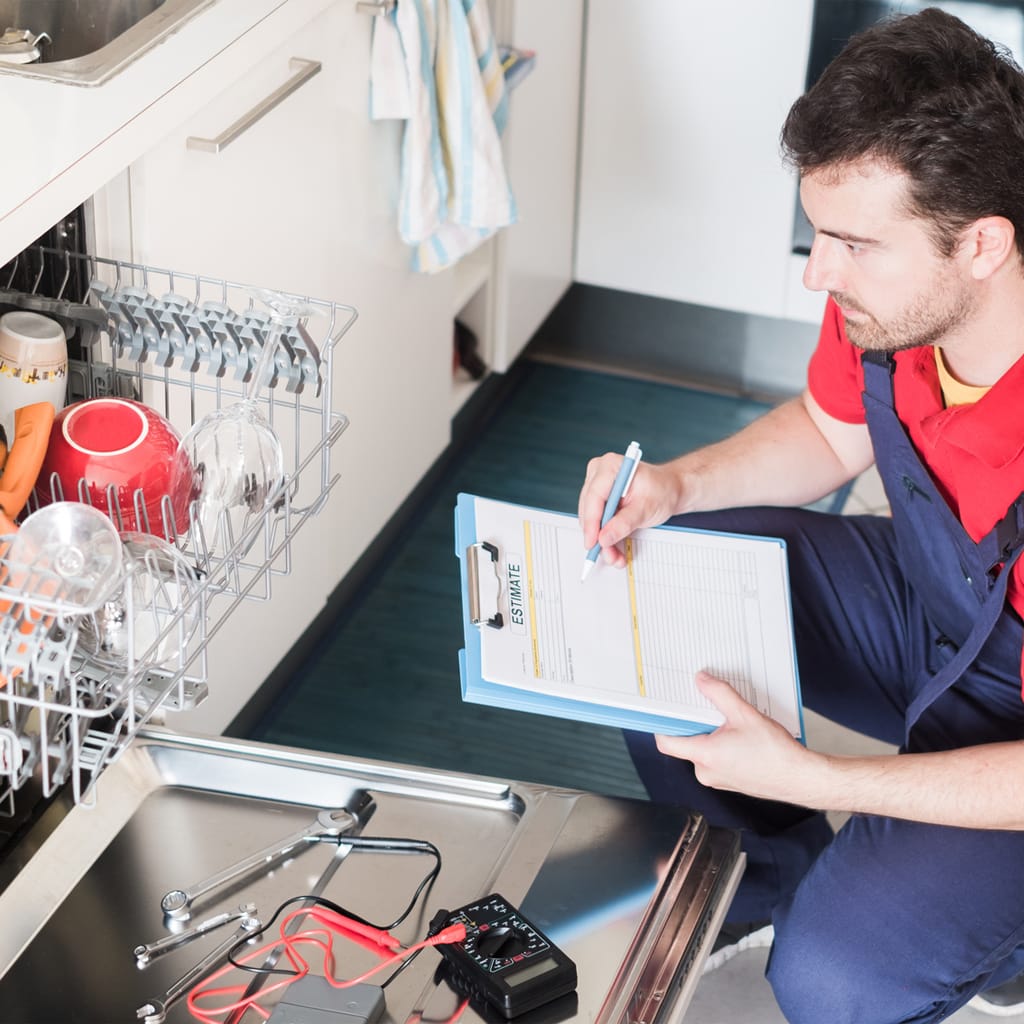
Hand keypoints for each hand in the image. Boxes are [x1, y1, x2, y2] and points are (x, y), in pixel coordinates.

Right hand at [577, 455, 681, 567]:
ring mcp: (597, 484)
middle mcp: (600, 473)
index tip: (593, 542)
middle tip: (609, 554)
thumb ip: (624, 524)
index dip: (592, 522)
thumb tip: (604, 538)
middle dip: (598, 535)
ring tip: (615, 555)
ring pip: (590, 518)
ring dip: (602, 539)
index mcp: (611, 466)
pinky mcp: (598, 497)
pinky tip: (614, 548)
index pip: (594, 496)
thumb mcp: (646, 509)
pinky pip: (595, 520)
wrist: (670, 489)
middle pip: (589, 509)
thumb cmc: (662, 490)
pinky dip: (604, 536)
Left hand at [655, 672, 820, 802]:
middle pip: (685, 742)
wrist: (799, 778)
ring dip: (711, 734)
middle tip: (706, 706)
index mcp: (705, 756)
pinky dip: (721, 745)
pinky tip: (738, 737)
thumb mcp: (745, 715)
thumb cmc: (776, 754)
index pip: (666, 742)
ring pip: (702, 750)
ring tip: (730, 722)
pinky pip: (714, 759)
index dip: (663, 724)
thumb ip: (720, 694)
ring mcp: (716, 779)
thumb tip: (701, 680)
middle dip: (695, 723)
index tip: (666, 709)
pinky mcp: (728, 781)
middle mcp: (705, 772)